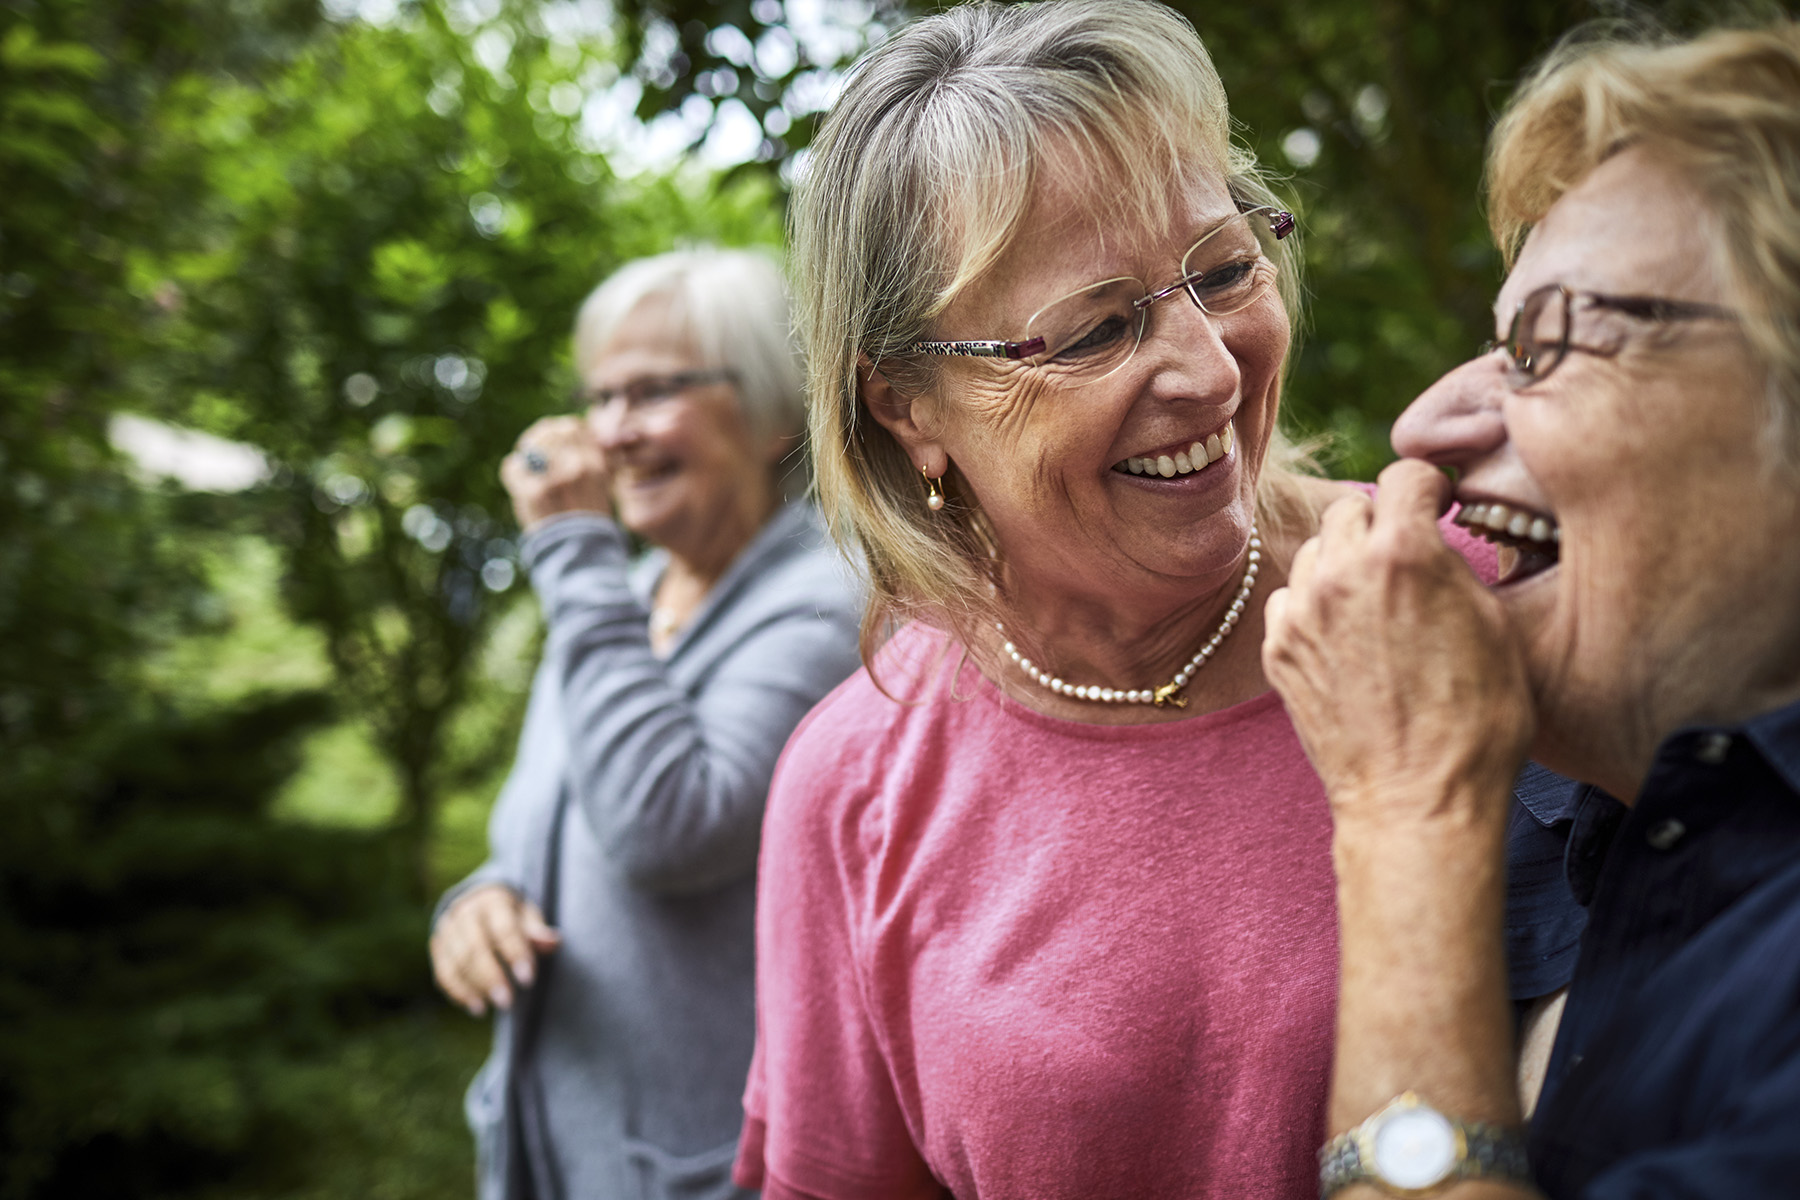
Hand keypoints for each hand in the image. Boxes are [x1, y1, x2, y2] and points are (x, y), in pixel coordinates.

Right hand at [429, 884, 560, 1016]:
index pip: (504, 929)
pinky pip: (443, 972)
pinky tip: (475, 1007)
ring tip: (487, 1009)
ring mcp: (447, 929)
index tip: (528, 980)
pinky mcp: (438, 946)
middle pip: (475, 946)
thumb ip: (537, 931)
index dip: (515, 954)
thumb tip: (553, 942)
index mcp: (493, 901)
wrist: (478, 903)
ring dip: (471, 987)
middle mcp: (465, 912)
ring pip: (455, 961)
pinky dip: (457, 992)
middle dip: (490, 976)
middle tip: (507, 1002)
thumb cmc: (511, 915)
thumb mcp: (527, 916)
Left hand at [500, 415, 610, 531]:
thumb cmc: (588, 516)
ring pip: (530, 445)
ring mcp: (553, 479)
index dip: (560, 429)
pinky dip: (513, 471)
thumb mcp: (600, 482)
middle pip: (550, 431)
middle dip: (540, 437)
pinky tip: (520, 482)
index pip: (573, 427)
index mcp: (595, 463)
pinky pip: (513, 466)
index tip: (555, 439)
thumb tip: (568, 429)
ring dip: (525, 452)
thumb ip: (588, 455)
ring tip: (527, 465)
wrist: (580, 551)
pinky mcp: (532, 493)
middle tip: (534, 449)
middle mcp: (577, 467)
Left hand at [1261, 459, 1534, 830]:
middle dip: (1381, 522)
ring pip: (1315, 551)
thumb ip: (1453, 565)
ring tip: (1375, 602)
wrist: (1416, 800)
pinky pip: (1291, 599)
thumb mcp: (1494, 626)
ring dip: (1343, 562)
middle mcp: (1342, 571)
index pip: (1404, 475)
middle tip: (1406, 555)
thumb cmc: (1477, 722)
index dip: (1428, 488)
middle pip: (1350, 508)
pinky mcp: (1279, 650)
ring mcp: (1302, 612)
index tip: (1438, 507)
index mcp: (1404, 553)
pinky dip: (1315, 605)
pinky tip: (1345, 636)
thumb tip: (1433, 539)